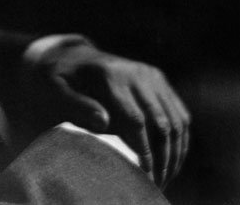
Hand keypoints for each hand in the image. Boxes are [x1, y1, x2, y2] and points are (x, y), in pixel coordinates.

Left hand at [22, 37, 190, 188]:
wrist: (76, 56)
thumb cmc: (63, 78)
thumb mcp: (58, 88)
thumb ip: (77, 105)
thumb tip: (103, 121)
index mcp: (111, 76)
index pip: (136, 120)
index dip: (143, 151)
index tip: (144, 175)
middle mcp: (137, 72)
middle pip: (161, 122)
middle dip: (163, 157)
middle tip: (157, 183)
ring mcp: (151, 75)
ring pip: (176, 120)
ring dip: (175, 152)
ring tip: (165, 176)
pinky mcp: (159, 79)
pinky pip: (180, 113)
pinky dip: (181, 140)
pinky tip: (172, 160)